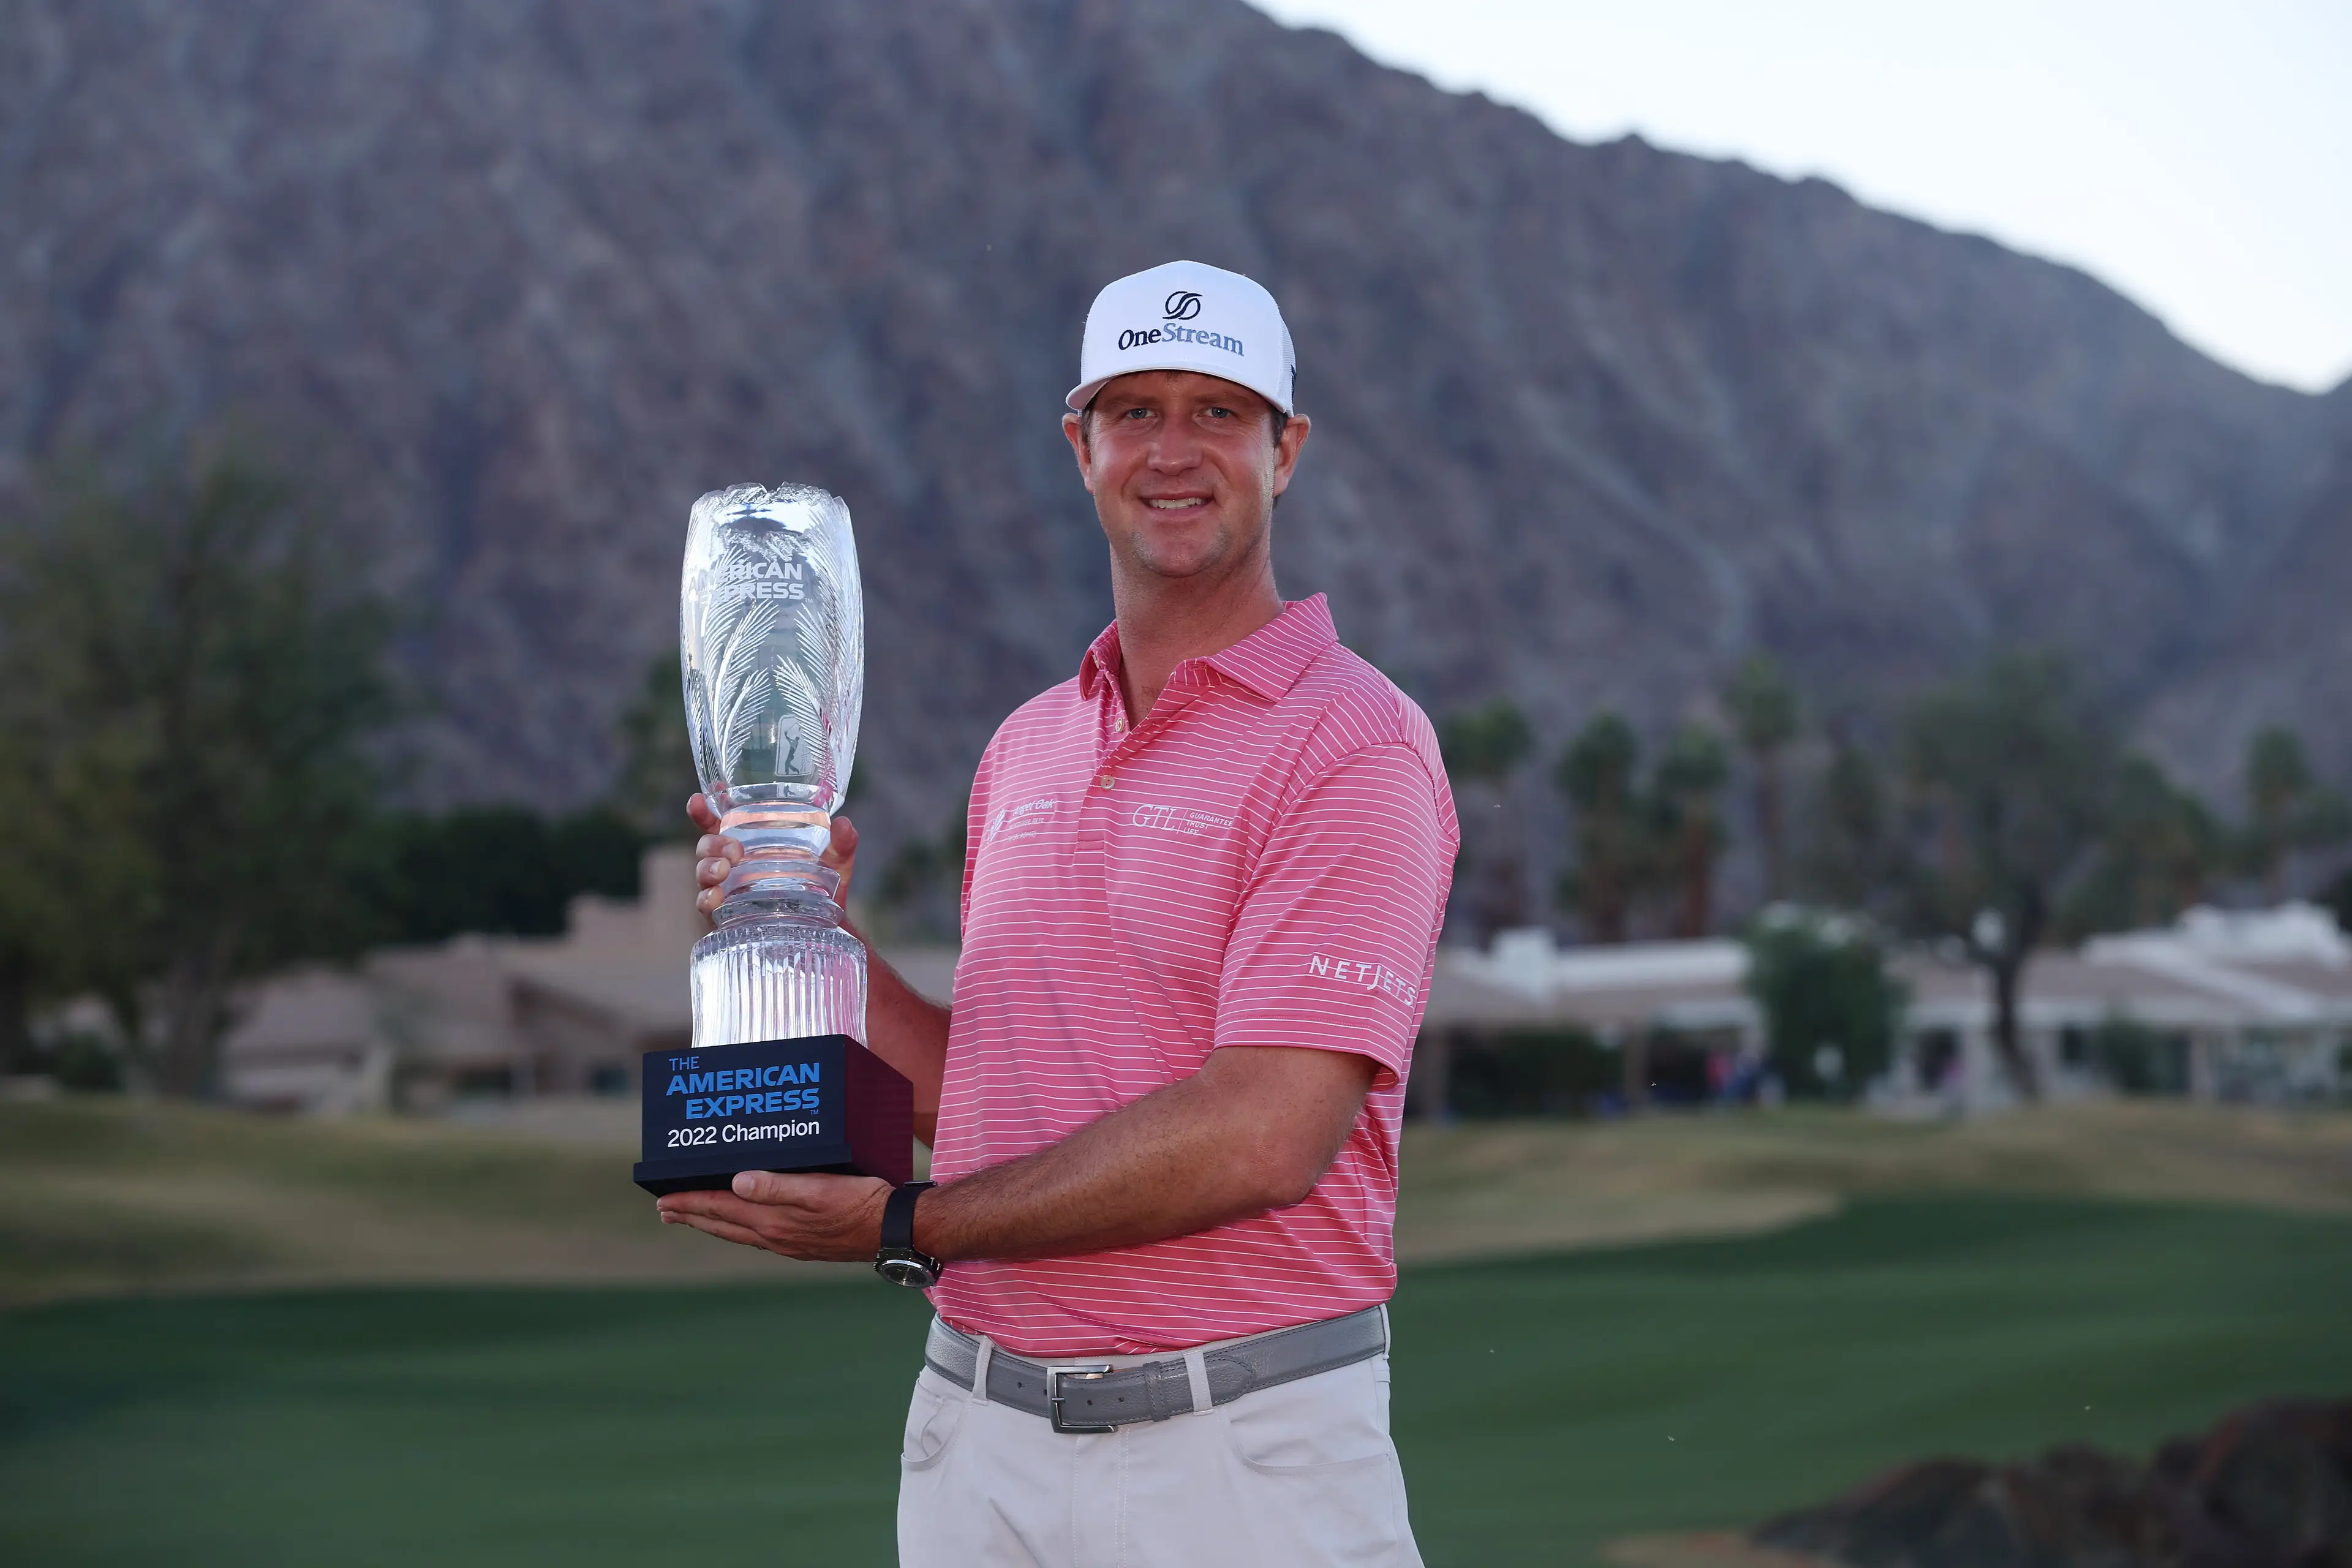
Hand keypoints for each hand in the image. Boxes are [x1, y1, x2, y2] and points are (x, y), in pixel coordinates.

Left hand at [655, 1170, 891, 1260]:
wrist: (894, 1230)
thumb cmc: (861, 1204)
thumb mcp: (818, 1189)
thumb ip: (776, 1187)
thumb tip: (736, 1183)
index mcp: (774, 1221)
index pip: (721, 1209)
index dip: (690, 1203)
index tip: (663, 1201)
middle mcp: (776, 1236)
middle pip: (723, 1224)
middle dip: (693, 1216)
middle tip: (666, 1211)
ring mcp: (790, 1243)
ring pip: (739, 1232)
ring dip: (713, 1222)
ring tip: (695, 1216)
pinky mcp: (804, 1244)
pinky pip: (759, 1236)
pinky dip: (739, 1228)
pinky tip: (745, 1225)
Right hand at [688, 793, 860, 916]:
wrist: (825, 931)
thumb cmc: (824, 889)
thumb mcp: (836, 864)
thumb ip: (842, 844)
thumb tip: (843, 825)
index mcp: (751, 845)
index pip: (720, 823)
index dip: (704, 811)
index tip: (697, 800)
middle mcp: (734, 865)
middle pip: (707, 847)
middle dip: (712, 844)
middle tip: (733, 850)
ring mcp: (728, 890)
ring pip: (703, 874)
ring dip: (707, 869)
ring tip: (723, 871)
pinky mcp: (728, 917)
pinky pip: (707, 906)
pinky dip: (707, 900)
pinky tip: (715, 899)